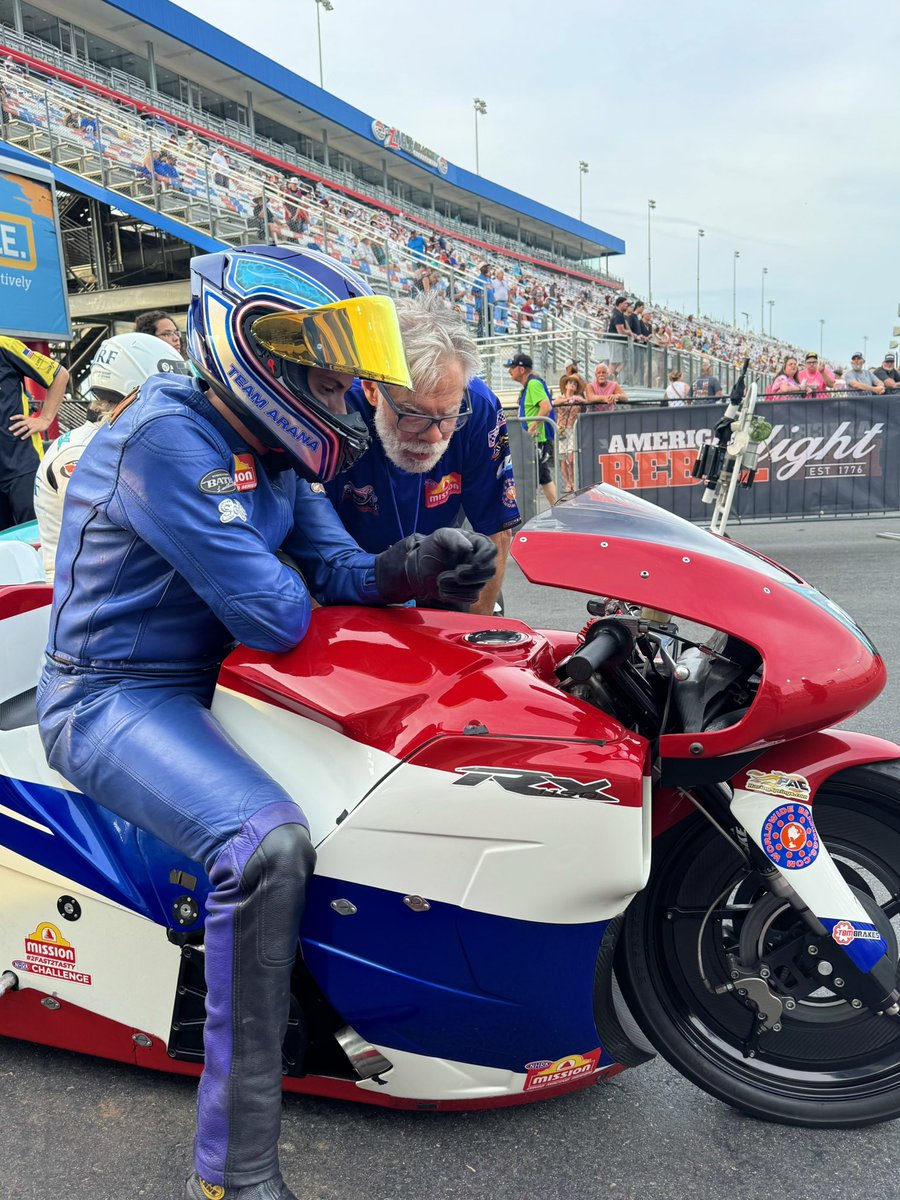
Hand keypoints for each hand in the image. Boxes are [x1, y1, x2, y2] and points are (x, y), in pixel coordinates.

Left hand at [9, 412, 50, 439]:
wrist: (45, 421)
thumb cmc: (37, 421)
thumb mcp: (30, 419)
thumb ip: (25, 421)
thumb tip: (18, 425)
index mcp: (27, 418)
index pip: (20, 416)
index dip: (15, 417)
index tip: (10, 418)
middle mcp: (28, 421)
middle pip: (20, 423)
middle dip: (15, 426)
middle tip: (9, 429)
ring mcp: (32, 425)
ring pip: (24, 428)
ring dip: (19, 431)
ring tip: (14, 434)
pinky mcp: (35, 429)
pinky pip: (29, 432)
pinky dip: (25, 435)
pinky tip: (22, 438)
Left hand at [375, 528, 497, 606]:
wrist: (419, 567)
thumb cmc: (431, 548)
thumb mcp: (440, 536)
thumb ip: (454, 538)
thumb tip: (469, 548)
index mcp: (477, 544)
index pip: (491, 551)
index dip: (486, 558)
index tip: (474, 564)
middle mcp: (480, 561)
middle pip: (489, 571)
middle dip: (472, 575)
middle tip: (456, 573)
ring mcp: (476, 578)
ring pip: (478, 586)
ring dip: (457, 586)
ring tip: (440, 579)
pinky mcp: (469, 592)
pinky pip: (470, 597)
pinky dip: (455, 594)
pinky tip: (443, 588)